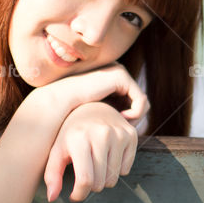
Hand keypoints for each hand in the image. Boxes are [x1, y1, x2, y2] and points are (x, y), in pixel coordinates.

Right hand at [34, 62, 149, 127]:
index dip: (129, 118)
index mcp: (112, 79)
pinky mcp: (121, 77)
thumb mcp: (99, 114)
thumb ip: (113, 115)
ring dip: (135, 118)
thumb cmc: (74, 112)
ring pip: (142, 102)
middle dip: (133, 118)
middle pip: (138, 101)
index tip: (118, 130)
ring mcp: (120, 72)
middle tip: (122, 129)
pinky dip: (135, 113)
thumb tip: (129, 126)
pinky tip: (121, 118)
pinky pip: (140, 100)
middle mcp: (117, 72)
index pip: (132, 102)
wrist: (62, 101)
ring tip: (121, 125)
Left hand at [43, 102, 138, 202]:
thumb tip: (52, 198)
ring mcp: (119, 134)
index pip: (85, 180)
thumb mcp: (57, 150)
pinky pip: (125, 170)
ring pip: (113, 178)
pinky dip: (116, 170)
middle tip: (84, 176)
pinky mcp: (131, 135)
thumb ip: (52, 174)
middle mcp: (101, 134)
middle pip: (99, 182)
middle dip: (90, 186)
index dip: (79, 194)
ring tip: (95, 166)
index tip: (74, 196)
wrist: (93, 107)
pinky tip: (108, 157)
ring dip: (103, 180)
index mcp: (79, 139)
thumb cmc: (71, 134)